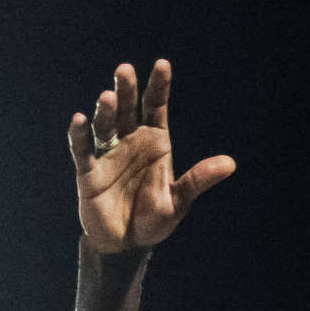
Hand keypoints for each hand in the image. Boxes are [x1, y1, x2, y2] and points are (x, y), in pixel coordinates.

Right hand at [68, 58, 235, 255]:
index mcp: (155, 142)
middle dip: (127, 90)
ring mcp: (108, 154)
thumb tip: (230, 164)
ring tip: (108, 98)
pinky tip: (79, 120)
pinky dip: (79, 135)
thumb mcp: (179, 201)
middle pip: (128, 109)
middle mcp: (131, 141)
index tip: (161, 65)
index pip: (156, 107)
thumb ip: (198, 180)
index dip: (158, 86)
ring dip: (106, 111)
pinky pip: (82, 149)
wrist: (127, 245)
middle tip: (125, 70)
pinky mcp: (89, 171)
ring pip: (105, 125)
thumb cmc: (154, 220)